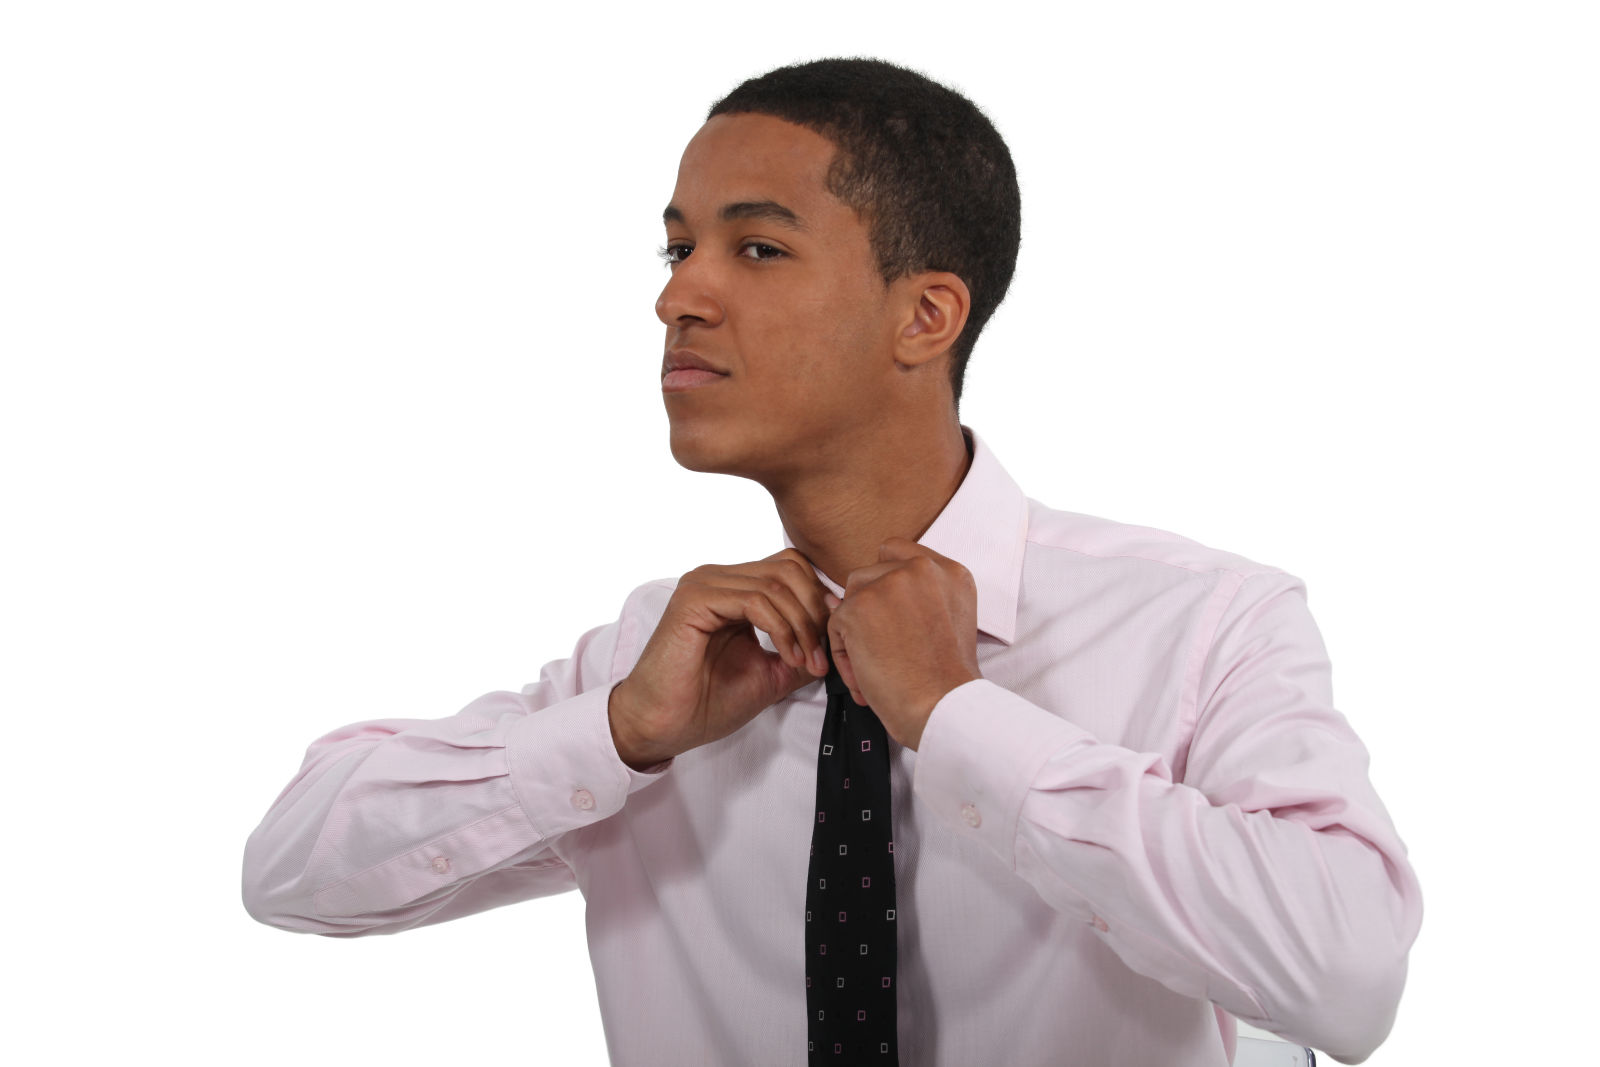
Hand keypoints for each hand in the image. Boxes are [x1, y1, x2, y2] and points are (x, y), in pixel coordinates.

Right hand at [609, 549, 832, 769]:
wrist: (664, 726)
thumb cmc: (706, 702)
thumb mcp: (770, 673)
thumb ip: (800, 650)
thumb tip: (836, 637)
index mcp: (733, 588)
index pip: (791, 569)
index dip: (819, 599)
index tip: (833, 639)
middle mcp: (718, 578)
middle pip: (789, 568)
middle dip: (815, 611)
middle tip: (822, 654)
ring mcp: (704, 584)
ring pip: (776, 583)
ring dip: (802, 626)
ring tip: (807, 663)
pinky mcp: (694, 600)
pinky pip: (754, 600)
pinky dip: (781, 629)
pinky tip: (789, 656)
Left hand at [826, 537, 981, 749]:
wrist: (943, 705)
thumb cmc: (945, 679)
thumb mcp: (948, 623)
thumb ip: (914, 599)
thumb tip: (847, 595)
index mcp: (948, 572)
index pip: (899, 552)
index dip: (886, 582)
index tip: (891, 615)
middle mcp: (920, 569)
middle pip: (869, 576)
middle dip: (868, 613)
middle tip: (884, 653)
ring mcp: (888, 585)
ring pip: (849, 600)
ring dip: (854, 634)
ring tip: (873, 669)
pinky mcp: (858, 607)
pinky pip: (836, 626)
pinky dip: (845, 657)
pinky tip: (865, 680)